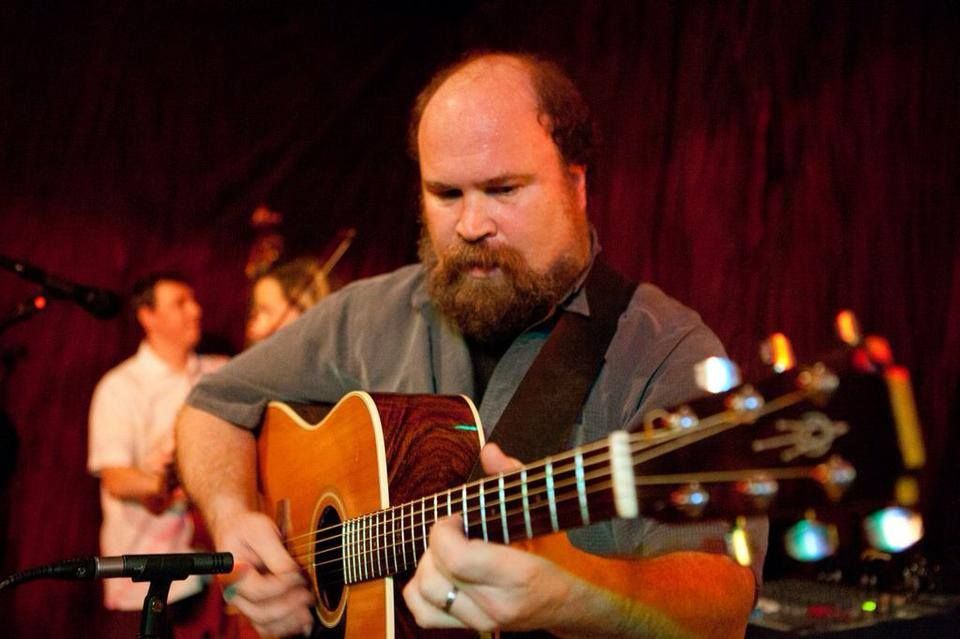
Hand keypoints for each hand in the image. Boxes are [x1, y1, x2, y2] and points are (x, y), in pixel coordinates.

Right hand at [215, 510, 314, 636]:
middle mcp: (234, 592)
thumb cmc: (246, 528)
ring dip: (288, 622)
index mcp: (232, 573)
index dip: (283, 586)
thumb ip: (276, 554)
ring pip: (263, 623)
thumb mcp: (261, 531)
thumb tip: (293, 573)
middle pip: (261, 612)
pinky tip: (301, 622)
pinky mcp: (253, 605)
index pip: (259, 590)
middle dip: (289, 606)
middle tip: (308, 595)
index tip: (300, 576)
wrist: (235, 529)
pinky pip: (266, 625)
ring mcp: (243, 601)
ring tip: (308, 614)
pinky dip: (284, 627)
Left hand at [402, 443, 573, 632]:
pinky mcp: (472, 628)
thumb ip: (513, 478)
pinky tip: (437, 571)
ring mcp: (482, 621)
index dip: (443, 530)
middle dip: (434, 544)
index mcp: (518, 575)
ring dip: (425, 565)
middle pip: (433, 574)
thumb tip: (490, 451)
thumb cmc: (560, 555)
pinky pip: (425, 614)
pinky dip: (420, 590)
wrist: (572, 604)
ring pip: (423, 593)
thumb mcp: (541, 512)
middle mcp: (496, 605)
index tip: (455, 517)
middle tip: (453, 530)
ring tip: (446, 550)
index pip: (455, 558)